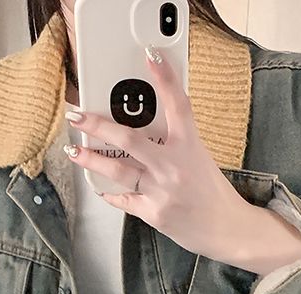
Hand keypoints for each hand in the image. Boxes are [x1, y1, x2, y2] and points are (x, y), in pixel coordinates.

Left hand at [63, 43, 254, 260]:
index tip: (150, 56)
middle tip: (77, 115)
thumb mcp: (200, 159)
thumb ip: (176, 143)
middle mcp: (173, 166)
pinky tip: (100, 188)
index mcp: (190, 146)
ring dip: (91, 159)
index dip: (164, 78)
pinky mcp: (154, 213)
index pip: (178, 105)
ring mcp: (161, 191)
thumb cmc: (213, 194)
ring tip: (74, 150)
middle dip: (98, 125)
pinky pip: (124, 199)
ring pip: (118, 170)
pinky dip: (111, 193)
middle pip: (129, 139)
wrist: (227, 230)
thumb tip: (147, 128)